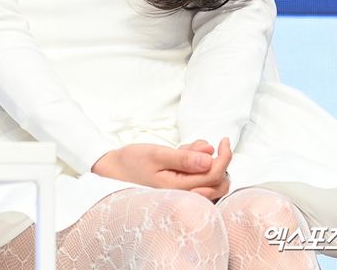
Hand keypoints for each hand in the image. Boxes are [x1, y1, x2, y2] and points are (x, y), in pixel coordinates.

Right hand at [91, 137, 231, 202]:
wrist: (112, 171)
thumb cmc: (131, 163)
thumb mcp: (156, 155)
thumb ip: (183, 158)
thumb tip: (210, 158)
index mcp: (180, 189)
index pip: (215, 175)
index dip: (225, 156)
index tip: (223, 139)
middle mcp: (184, 196)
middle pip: (218, 181)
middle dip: (218, 160)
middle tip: (205, 144)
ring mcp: (182, 195)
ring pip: (209, 180)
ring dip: (205, 161)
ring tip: (186, 148)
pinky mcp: (178, 191)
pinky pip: (197, 178)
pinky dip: (196, 164)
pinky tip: (182, 154)